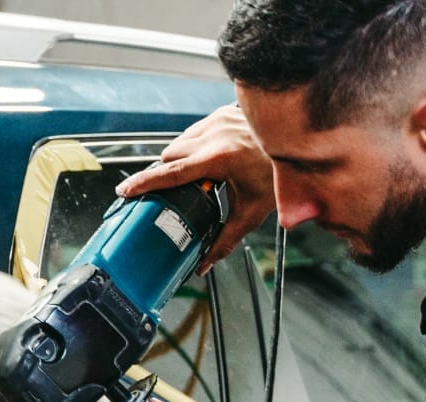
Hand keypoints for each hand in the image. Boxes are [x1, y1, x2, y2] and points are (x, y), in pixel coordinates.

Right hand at [116, 105, 274, 273]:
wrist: (299, 142)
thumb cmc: (278, 175)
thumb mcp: (251, 213)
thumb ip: (225, 241)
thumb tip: (204, 265)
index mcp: (218, 159)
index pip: (170, 173)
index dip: (144, 184)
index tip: (126, 192)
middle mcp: (214, 135)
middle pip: (170, 155)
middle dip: (165, 173)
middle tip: (169, 193)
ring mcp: (217, 120)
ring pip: (180, 141)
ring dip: (179, 159)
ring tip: (193, 178)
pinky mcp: (222, 112)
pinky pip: (195, 131)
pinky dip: (194, 146)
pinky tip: (208, 160)